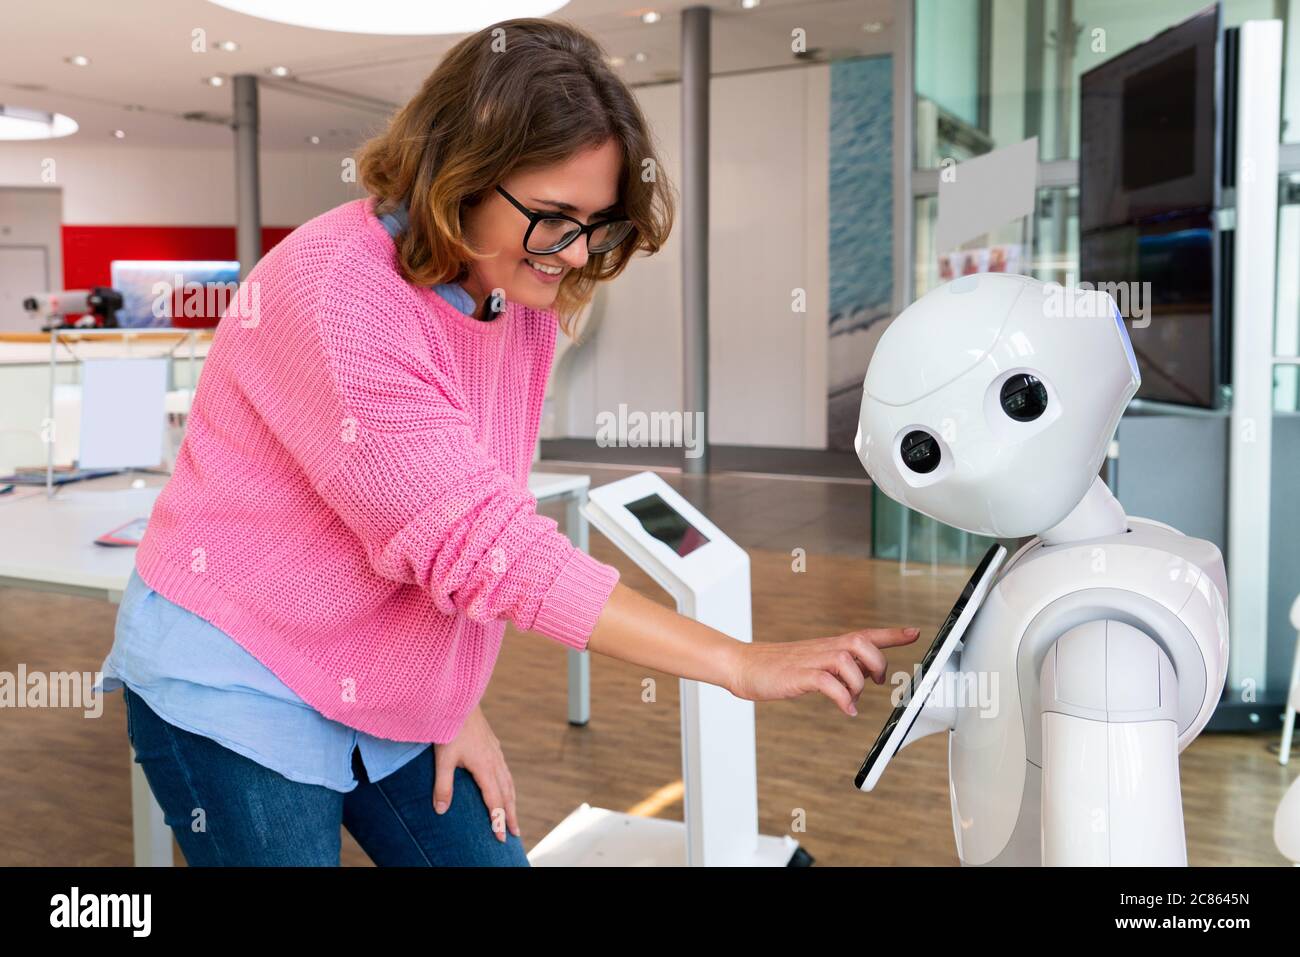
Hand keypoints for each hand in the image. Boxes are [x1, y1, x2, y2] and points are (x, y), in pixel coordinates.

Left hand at [433, 705, 519, 842]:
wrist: (459, 700)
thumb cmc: (450, 728)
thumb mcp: (443, 759)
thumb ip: (443, 786)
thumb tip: (441, 810)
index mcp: (485, 767)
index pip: (494, 800)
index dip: (498, 820)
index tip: (500, 836)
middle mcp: (494, 761)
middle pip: (507, 794)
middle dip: (510, 815)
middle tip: (514, 832)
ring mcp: (495, 752)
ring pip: (508, 781)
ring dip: (511, 801)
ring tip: (513, 814)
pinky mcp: (492, 744)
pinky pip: (505, 770)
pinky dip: (508, 784)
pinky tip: (504, 784)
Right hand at [726, 627, 920, 715]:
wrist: (744, 665)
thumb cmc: (778, 666)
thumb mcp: (813, 664)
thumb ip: (838, 668)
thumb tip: (862, 679)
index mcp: (828, 646)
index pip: (865, 634)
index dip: (892, 634)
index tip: (914, 632)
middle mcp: (823, 649)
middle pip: (860, 641)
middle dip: (878, 661)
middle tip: (878, 681)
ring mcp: (810, 661)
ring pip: (846, 660)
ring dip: (857, 683)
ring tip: (852, 699)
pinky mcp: (798, 675)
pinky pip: (827, 682)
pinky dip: (842, 698)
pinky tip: (845, 709)